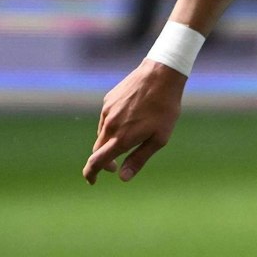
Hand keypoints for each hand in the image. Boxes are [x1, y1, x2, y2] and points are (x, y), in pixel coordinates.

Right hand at [83, 61, 185, 183]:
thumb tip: (122, 178)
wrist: (160, 76)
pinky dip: (113, 126)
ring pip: (102, 134)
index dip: (91, 174)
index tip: (92, 181)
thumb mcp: (159, 139)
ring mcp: (107, 111)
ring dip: (110, 142)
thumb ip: (139, 159)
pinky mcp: (108, 100)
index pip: (96, 161)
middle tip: (114, 166)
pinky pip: (106, 119)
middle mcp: (109, 126)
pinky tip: (129, 120)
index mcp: (121, 138)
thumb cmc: (165, 109)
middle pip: (97, 149)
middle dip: (103, 161)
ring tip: (130, 138)